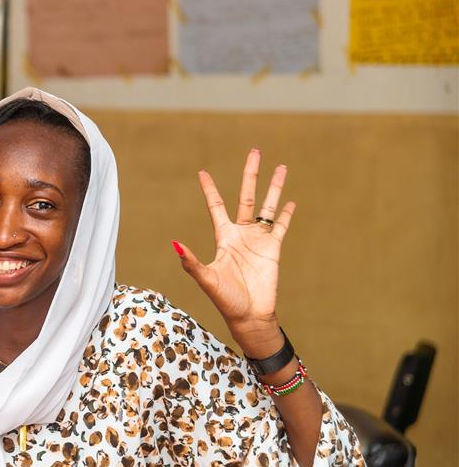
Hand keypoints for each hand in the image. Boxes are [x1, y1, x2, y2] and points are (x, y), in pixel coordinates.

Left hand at [173, 149, 294, 356]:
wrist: (249, 315)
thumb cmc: (225, 299)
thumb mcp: (206, 279)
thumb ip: (191, 261)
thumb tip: (175, 244)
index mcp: (224, 237)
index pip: (216, 205)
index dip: (210, 189)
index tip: (203, 172)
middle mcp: (241, 234)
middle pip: (246, 196)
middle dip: (250, 174)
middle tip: (254, 151)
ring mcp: (258, 240)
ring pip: (268, 206)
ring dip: (275, 187)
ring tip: (282, 167)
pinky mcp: (274, 249)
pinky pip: (281, 227)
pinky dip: (287, 214)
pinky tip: (291, 201)